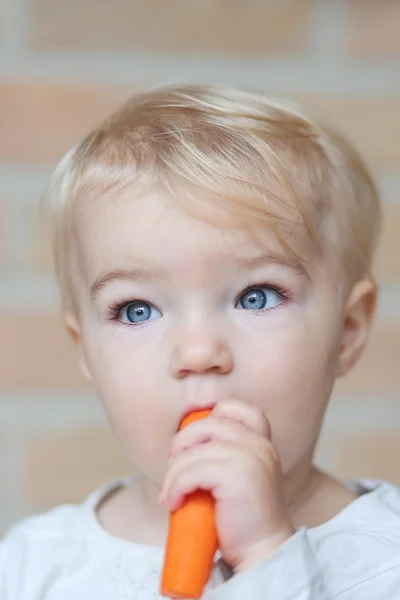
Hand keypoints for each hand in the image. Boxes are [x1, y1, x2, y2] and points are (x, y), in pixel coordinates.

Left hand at [158, 399, 294, 572]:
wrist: (260, 553)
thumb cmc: (239, 518)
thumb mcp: (235, 474)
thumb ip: (220, 452)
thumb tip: (181, 440)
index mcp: (260, 441)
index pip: (235, 408)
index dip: (208, 418)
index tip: (193, 447)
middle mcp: (259, 444)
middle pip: (205, 425)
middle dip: (181, 446)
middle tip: (173, 473)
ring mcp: (251, 457)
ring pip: (193, 452)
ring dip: (173, 475)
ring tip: (170, 495)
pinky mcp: (238, 475)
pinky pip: (191, 471)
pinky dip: (174, 487)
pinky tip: (173, 502)